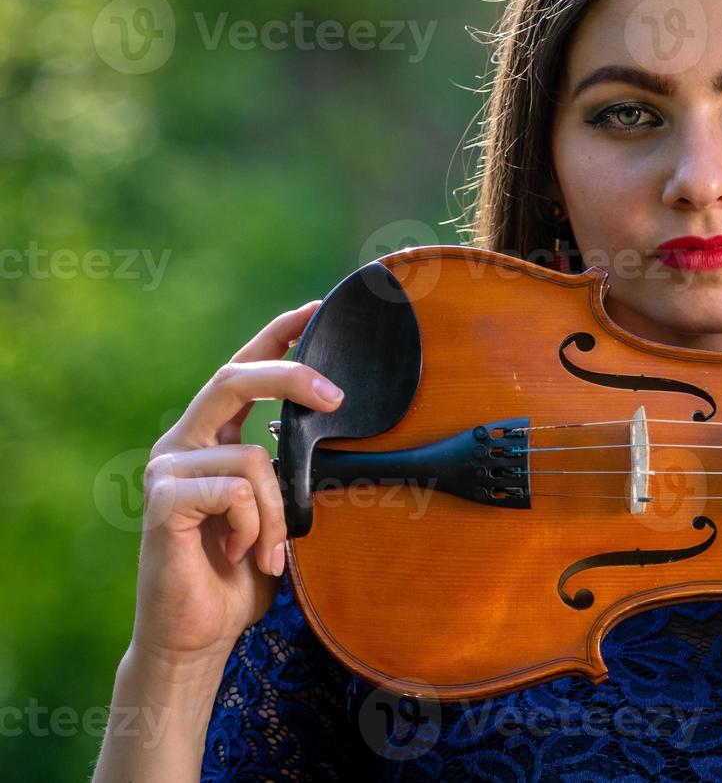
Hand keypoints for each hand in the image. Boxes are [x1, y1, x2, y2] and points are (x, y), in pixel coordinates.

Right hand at [128, 301, 342, 670]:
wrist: (199, 634)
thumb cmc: (243, 573)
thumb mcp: (282, 510)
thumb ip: (291, 469)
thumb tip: (337, 431)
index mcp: (212, 437)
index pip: (244, 368)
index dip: (278, 334)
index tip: (316, 309)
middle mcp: (183, 442)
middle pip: (234, 377)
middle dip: (290, 376)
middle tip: (337, 394)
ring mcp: (167, 468)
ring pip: (252, 458)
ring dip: (279, 511)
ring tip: (274, 551)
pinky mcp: (161, 499)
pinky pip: (234, 490)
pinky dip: (255, 525)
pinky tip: (244, 555)